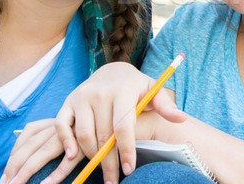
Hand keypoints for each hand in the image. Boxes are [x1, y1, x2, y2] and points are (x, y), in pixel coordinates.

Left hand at [1, 119, 84, 183]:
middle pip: (31, 145)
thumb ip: (51, 137)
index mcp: (56, 121)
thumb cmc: (89, 131)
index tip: (7, 168)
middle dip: (14, 166)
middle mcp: (61, 126)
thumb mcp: (70, 129)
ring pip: (44, 153)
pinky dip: (56, 174)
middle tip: (5, 182)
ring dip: (26, 171)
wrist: (115, 122)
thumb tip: (29, 155)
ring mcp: (71, 135)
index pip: (29, 132)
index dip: (15, 151)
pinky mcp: (84, 146)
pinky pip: (67, 162)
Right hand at [55, 62, 185, 181]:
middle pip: (103, 135)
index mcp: (123, 90)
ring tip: (101, 171)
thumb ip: (166, 106)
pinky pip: (62, 125)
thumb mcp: (153, 91)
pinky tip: (73, 157)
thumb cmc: (137, 87)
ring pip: (84, 134)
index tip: (130, 169)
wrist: (112, 71)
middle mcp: (100, 92)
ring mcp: (82, 96)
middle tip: (114, 181)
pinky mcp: (68, 101)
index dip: (127, 150)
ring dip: (91, 157)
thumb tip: (181, 118)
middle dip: (109, 162)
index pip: (123, 126)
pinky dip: (66, 142)